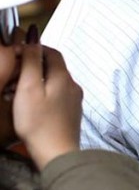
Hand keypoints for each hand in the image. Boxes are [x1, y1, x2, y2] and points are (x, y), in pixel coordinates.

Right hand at [12, 40, 82, 169]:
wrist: (57, 154)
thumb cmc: (39, 123)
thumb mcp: (29, 88)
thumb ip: (31, 61)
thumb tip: (33, 35)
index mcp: (64, 76)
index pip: (51, 52)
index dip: (33, 48)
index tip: (16, 53)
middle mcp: (73, 85)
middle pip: (54, 66)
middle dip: (33, 65)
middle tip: (13, 73)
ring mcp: (74, 100)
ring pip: (54, 81)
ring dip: (37, 80)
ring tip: (16, 90)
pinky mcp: (71, 113)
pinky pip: (57, 95)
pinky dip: (43, 93)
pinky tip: (30, 104)